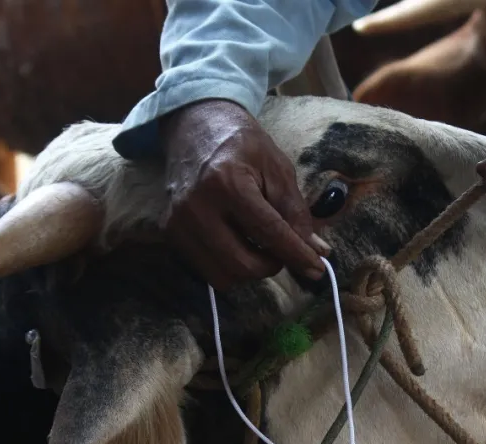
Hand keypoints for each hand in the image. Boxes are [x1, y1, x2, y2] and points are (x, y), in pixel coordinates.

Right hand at [159, 99, 327, 289]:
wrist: (195, 125)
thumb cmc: (242, 145)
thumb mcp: (278, 168)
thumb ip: (296, 212)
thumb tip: (316, 251)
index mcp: (229, 182)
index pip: (268, 232)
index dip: (297, 255)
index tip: (317, 269)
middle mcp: (198, 206)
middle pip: (243, 264)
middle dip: (272, 265)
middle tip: (283, 251)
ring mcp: (179, 222)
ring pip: (223, 275)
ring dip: (250, 271)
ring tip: (260, 249)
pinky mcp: (169, 232)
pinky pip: (206, 270)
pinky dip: (229, 267)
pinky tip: (239, 246)